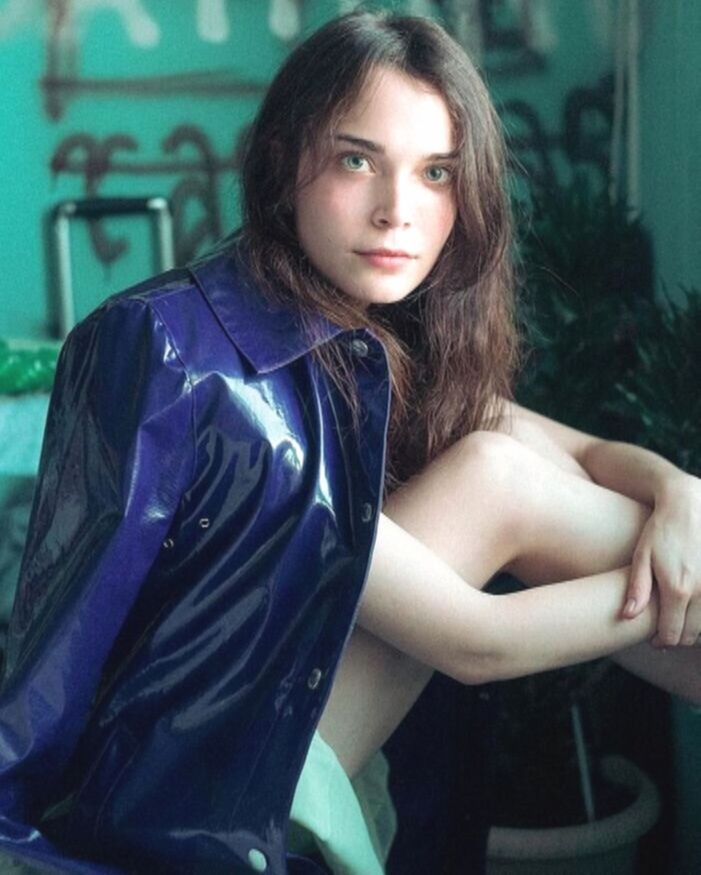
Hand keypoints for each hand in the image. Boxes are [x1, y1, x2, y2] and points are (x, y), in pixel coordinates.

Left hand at [623, 473, 700, 646]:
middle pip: (691, 635)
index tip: (653, 640)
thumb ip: (636, 589)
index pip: (672, 634)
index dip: (661, 641)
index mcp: (677, 589)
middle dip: (677, 637)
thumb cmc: (661, 531)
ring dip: (693, 627)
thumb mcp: (642, 556)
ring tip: (678, 616)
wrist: (690, 506)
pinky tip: (692, 604)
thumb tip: (627, 617)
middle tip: (664, 630)